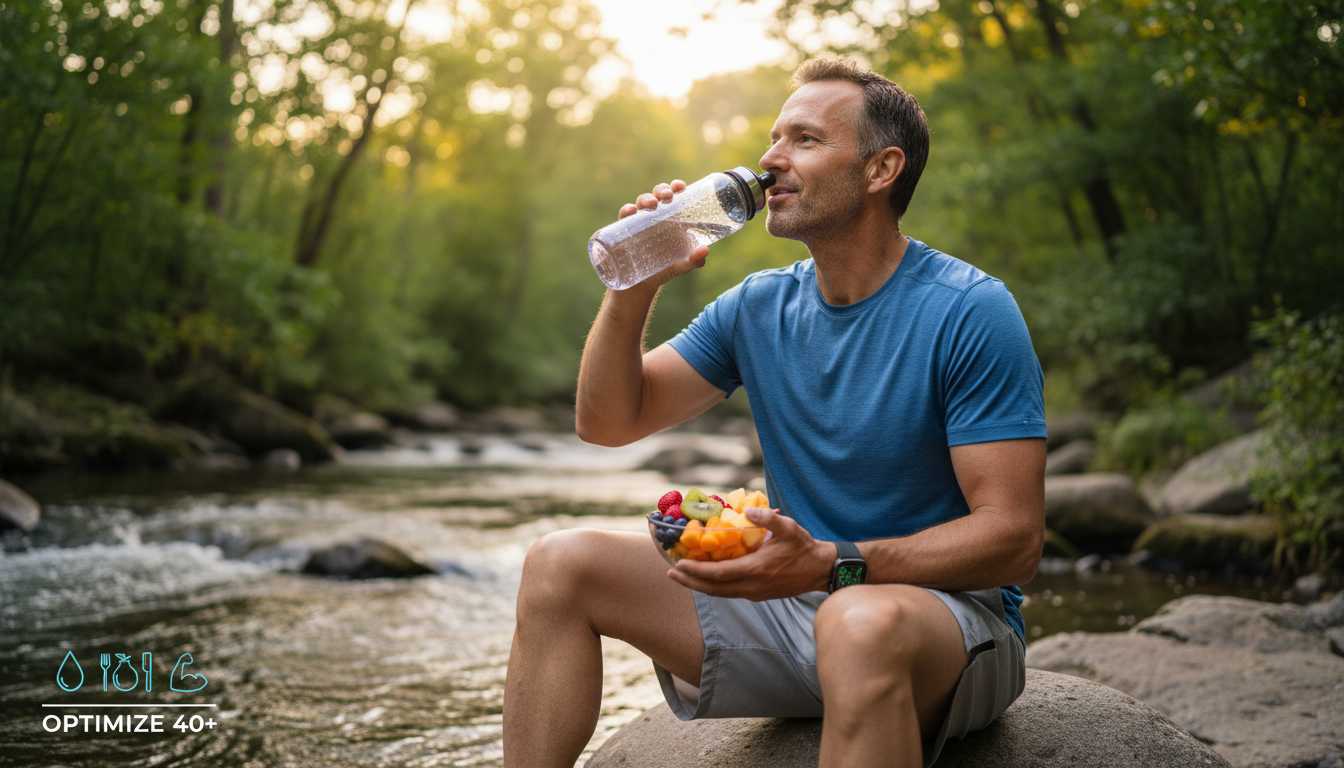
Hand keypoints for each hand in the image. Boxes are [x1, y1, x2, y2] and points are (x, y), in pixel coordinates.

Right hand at [612, 179, 709, 294]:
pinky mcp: (624, 231)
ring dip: (645, 198)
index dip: (675, 187)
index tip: (680, 187)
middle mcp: (654, 217)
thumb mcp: (680, 266)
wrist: (640, 286)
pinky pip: (624, 217)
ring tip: (651, 205)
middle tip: (667, 197)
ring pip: (640, 203)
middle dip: (662, 190)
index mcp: (670, 219)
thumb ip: (693, 260)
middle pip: (657, 195)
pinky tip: (630, 212)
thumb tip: (705, 251)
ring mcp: (638, 223)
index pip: (673, 197)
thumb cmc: (663, 270)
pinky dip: (627, 211)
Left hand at [667, 507, 833, 600]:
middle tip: (670, 572)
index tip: (678, 565)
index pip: (718, 574)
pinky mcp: (758, 594)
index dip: (695, 572)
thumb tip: (749, 511)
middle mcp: (751, 586)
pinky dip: (713, 586)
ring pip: (719, 593)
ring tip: (682, 576)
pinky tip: (706, 578)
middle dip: (690, 582)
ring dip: (699, 586)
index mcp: (755, 570)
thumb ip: (768, 519)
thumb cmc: (804, 547)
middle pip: (713, 589)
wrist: (821, 570)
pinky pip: (729, 592)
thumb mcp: (789, 528)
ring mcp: (754, 593)